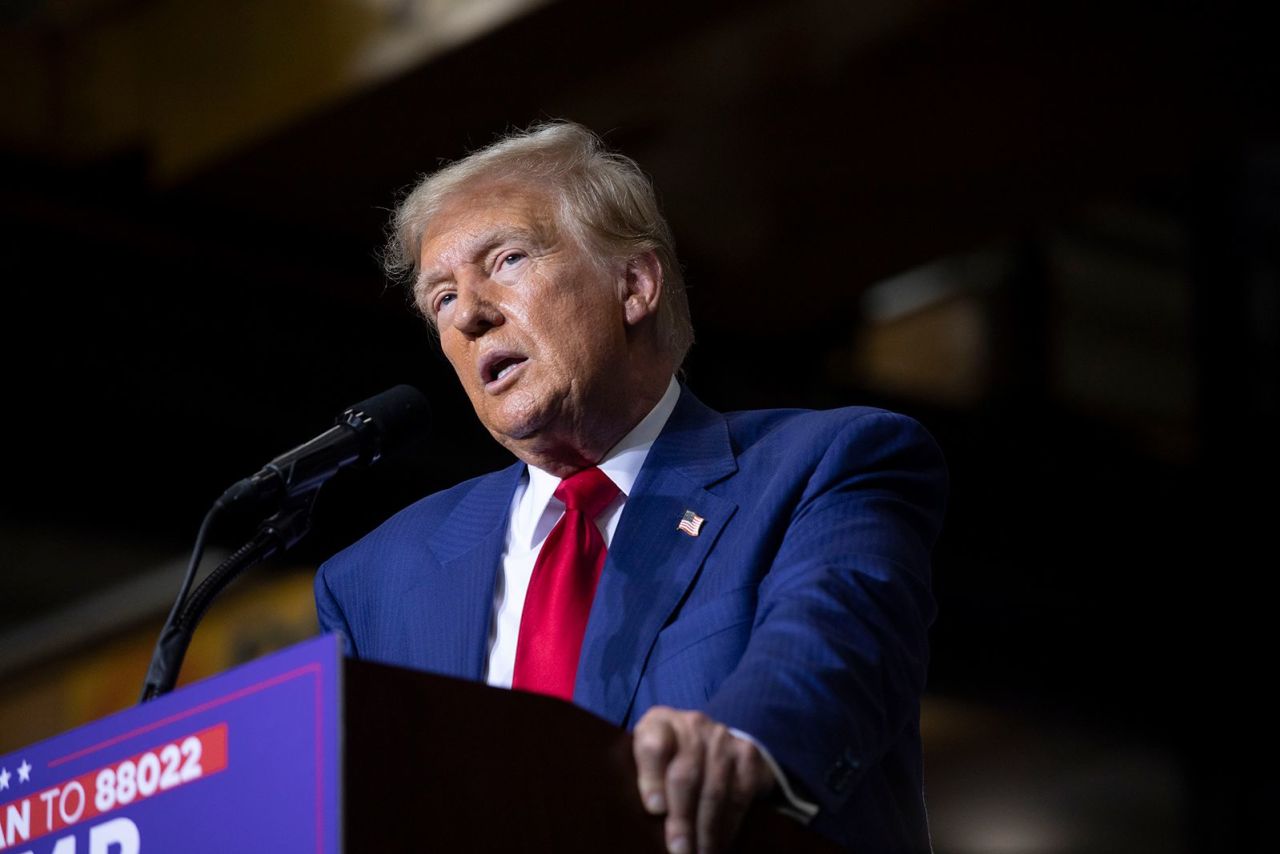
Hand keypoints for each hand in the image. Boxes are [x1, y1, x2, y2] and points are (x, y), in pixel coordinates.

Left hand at [632, 706, 775, 853]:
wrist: (712, 741)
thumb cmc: (669, 759)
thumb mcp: (649, 760)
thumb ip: (644, 780)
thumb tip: (642, 820)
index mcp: (659, 723)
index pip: (653, 745)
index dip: (652, 777)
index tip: (655, 809)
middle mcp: (692, 725)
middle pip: (685, 775)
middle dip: (682, 819)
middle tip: (679, 850)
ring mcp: (722, 738)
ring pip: (714, 790)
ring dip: (706, 830)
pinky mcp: (747, 755)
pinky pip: (738, 796)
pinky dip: (729, 826)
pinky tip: (720, 844)